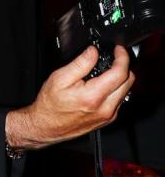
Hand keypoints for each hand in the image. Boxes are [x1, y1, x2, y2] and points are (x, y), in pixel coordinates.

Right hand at [6, 45, 134, 150]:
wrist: (46, 126)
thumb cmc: (50, 105)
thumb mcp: (60, 78)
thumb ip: (80, 63)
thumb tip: (93, 52)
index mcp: (93, 96)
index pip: (120, 73)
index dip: (122, 57)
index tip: (118, 50)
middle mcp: (105, 108)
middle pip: (129, 81)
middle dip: (123, 66)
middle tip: (113, 58)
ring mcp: (108, 115)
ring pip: (126, 91)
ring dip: (120, 78)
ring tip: (105, 71)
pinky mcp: (107, 119)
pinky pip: (119, 100)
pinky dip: (116, 89)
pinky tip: (102, 85)